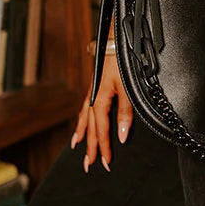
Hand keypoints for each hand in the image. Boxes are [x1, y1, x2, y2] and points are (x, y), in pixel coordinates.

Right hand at [71, 55, 132, 172]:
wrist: (115, 40)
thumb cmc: (122, 61)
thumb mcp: (127, 88)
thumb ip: (125, 112)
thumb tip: (121, 136)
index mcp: (101, 100)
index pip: (102, 130)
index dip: (104, 147)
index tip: (106, 162)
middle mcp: (94, 97)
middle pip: (91, 128)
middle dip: (91, 148)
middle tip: (89, 165)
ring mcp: (93, 91)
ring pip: (85, 118)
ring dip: (83, 135)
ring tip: (77, 147)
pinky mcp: (95, 86)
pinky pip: (85, 108)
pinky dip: (82, 119)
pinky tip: (82, 123)